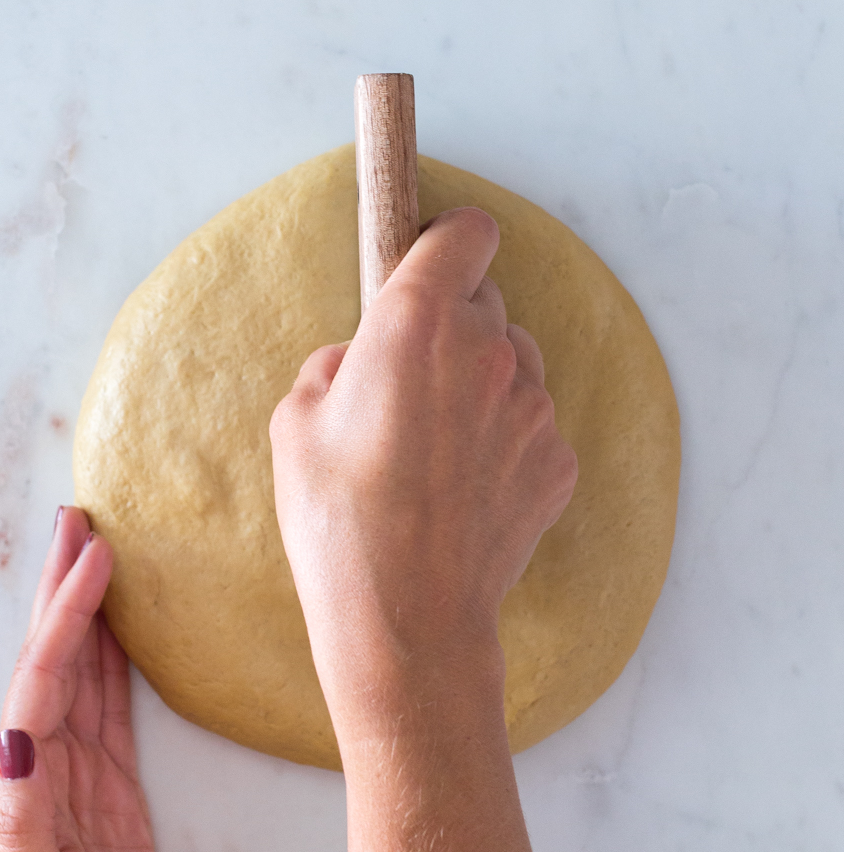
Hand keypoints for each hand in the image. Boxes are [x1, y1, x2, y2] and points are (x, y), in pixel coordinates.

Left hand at [0, 507, 156, 851]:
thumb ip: (24, 821)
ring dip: (85, 609)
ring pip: (80, 669)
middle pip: (53, 655)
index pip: (44, 678)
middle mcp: (41, 761)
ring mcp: (75, 770)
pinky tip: (120, 626)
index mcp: (21, 778)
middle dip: (65, 587)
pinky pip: (108, 704)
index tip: (95, 557)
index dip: (68, 615)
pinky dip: (112, 656)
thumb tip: (16, 740)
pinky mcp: (108, 785)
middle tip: (81, 519)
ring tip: (96, 550)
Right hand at [270, 207, 577, 731]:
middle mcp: (486, 351)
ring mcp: (532, 407)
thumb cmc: (338, 523)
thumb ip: (333, 367)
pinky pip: (532, 425)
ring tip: (438, 445)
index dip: (447, 242)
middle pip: (487, 301)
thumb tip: (356, 361)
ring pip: (516, 363)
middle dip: (454, 326)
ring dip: (484, 382)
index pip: (465, 233)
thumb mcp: (294, 424)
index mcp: (415, 323)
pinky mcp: (557, 460)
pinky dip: (506, 441)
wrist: (405, 618)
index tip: (430, 259)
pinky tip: (465, 487)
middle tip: (412, 382)